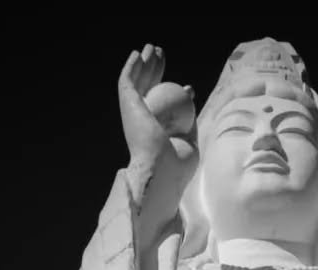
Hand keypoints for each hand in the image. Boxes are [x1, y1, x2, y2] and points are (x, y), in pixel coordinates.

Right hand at [118, 45, 197, 238]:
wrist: (162, 172)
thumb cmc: (178, 166)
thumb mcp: (190, 141)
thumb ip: (190, 121)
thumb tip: (191, 93)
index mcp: (156, 134)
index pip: (165, 111)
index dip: (175, 95)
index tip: (190, 89)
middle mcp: (142, 123)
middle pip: (150, 91)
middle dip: (156, 72)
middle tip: (164, 57)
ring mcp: (133, 114)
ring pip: (138, 82)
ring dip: (145, 64)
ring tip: (153, 48)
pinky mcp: (127, 106)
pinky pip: (128, 82)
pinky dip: (131, 67)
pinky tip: (138, 54)